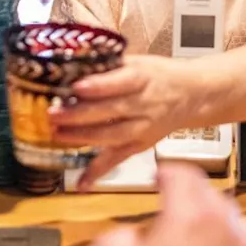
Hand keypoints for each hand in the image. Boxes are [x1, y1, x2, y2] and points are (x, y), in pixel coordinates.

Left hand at [49, 54, 199, 188]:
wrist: (192, 95)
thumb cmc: (158, 75)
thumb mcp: (138, 61)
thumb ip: (108, 65)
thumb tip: (69, 65)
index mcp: (142, 78)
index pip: (119, 82)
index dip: (98, 86)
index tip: (76, 87)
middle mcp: (144, 105)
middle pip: (110, 111)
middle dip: (79, 114)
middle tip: (53, 114)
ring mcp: (143, 128)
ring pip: (111, 135)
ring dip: (83, 137)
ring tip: (57, 134)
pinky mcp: (140, 145)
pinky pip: (118, 160)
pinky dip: (98, 172)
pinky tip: (80, 184)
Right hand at [92, 162, 245, 245]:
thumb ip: (115, 240)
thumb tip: (124, 237)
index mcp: (193, 215)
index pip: (184, 175)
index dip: (168, 173)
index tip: (160, 177)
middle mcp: (230, 230)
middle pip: (215, 200)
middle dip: (195, 204)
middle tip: (175, 216)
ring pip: (238, 234)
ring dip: (219, 236)